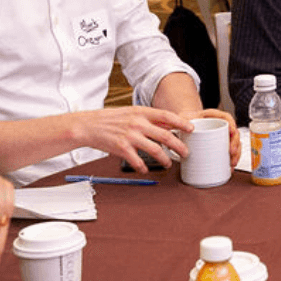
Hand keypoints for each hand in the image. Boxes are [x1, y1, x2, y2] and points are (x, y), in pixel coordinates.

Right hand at [73, 106, 192, 172]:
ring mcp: (130, 136)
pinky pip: (138, 162)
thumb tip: (168, 125)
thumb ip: (148, 118)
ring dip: (165, 159)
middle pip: (166, 135)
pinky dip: (144, 167)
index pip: (166, 116)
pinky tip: (145, 169)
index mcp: (140, 112)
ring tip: (168, 163)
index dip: (181, 122)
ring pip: (156, 150)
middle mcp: (137, 123)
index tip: (191, 129)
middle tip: (185, 153)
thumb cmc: (110, 119)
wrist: (89, 125)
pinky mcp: (122, 148)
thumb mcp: (130, 113)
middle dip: (179, 146)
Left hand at [185, 107, 241, 166]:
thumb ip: (182, 122)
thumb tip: (186, 130)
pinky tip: (230, 167)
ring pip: (235, 143)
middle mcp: (219, 125)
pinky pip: (230, 152)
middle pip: (233, 132)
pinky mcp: (220, 145)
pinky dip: (231, 159)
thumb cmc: (184, 121)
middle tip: (231, 152)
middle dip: (235, 143)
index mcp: (212, 116)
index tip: (232, 131)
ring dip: (236, 154)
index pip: (226, 117)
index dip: (231, 123)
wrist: (183, 125)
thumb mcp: (182, 119)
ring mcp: (221, 135)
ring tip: (232, 163)